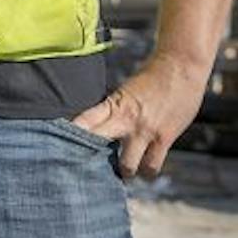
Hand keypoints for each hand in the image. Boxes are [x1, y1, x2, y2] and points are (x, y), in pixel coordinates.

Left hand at [68, 52, 211, 178]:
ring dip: (125, 172)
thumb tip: (102, 127)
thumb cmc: (154, 77)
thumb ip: (116, 110)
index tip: (56, 146)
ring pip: (127, 167)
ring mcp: (146, 131)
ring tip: (123, 172)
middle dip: (90, 160)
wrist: (181, 65)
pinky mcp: (164, 138)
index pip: (86, 121)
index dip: (71, 135)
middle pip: (99, 146)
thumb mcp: (129, 91)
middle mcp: (127, 119)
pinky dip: (147, 172)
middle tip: (85, 172)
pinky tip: (145, 170)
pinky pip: (152, 166)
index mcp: (114, 103)